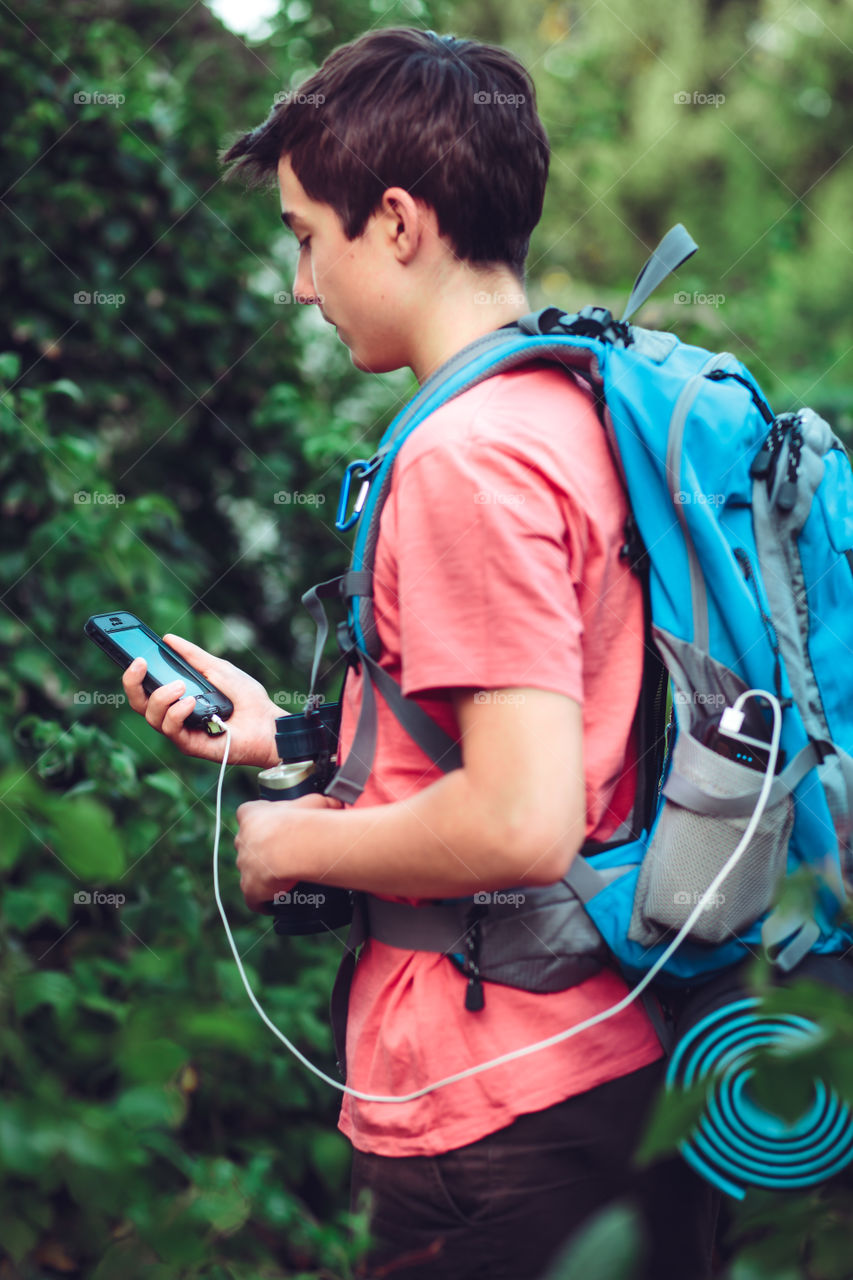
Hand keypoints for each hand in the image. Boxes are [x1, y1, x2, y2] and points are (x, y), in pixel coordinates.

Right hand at [121, 633, 280, 766]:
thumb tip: (168, 639)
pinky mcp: (189, 745)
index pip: (146, 686)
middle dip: (132, 683)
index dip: (133, 673)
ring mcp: (181, 730)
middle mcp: (174, 714)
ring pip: (151, 716)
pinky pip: (171, 729)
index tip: (134, 655)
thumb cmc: (246, 698)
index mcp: (177, 695)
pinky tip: (190, 701)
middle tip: (140, 664)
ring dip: (161, 697)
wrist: (268, 723)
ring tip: (180, 685)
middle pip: (139, 703)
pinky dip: (176, 713)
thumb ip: (193, 656)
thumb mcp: (218, 668)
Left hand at [235, 792, 342, 912]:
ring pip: (251, 870)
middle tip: (286, 853)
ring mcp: (244, 865)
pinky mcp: (249, 888)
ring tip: (285, 877)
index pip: (249, 814)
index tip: (276, 826)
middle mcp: (243, 839)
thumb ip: (320, 803)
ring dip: (264, 874)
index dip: (262, 821)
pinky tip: (276, 902)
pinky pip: (254, 898)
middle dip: (263, 849)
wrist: (293, 848)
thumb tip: (335, 804)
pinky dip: (263, 901)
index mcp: (251, 814)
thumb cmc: (303, 821)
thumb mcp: (315, 803)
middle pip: (249, 844)